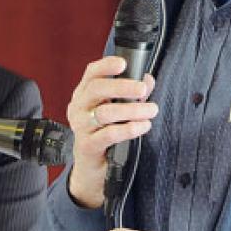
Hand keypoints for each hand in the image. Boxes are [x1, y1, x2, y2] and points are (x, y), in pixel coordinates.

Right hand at [66, 56, 157, 208]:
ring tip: (151, 110)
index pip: (91, 74)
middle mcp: (79, 107)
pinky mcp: (87, 145)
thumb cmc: (104, 132)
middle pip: (97, 89)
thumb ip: (132, 94)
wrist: (92, 166)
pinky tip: (142, 126)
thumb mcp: (116, 109)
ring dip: (132, 110)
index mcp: (84, 94)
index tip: (123, 64)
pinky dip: (129, 129)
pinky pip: (109, 134)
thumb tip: (147, 80)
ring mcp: (81, 126)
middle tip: (143, 90)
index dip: (106, 65)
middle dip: (123, 87)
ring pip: (106, 112)